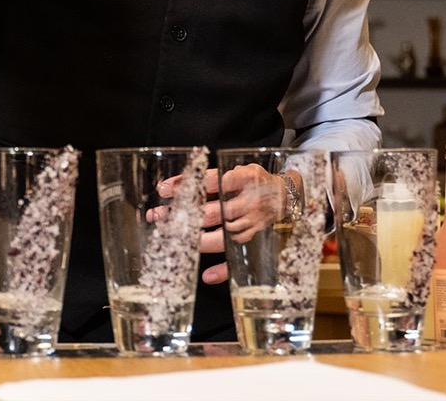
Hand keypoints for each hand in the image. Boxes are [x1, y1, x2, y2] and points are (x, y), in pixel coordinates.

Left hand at [158, 165, 290, 285]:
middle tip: (158, 215)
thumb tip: (174, 184)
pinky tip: (207, 276)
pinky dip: (224, 269)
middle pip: (213, 210)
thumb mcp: (237, 168)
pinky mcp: (254, 239)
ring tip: (174, 239)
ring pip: (223, 235)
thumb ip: (211, 177)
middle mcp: (248, 202)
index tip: (163, 189)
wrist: (287, 194)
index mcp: (244, 179)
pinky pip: (239, 258)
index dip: (187, 184)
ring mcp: (252, 223)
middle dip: (184, 214)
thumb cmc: (255, 180)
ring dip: (197, 240)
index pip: (212, 181)